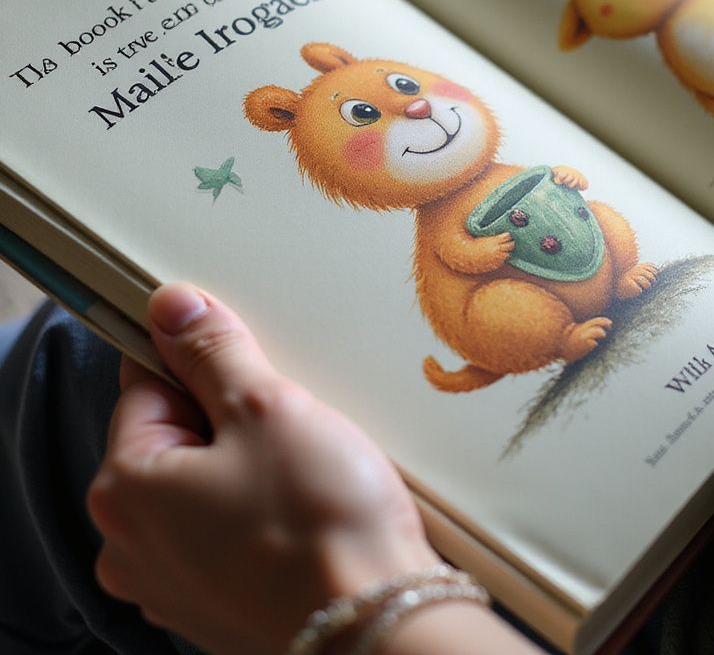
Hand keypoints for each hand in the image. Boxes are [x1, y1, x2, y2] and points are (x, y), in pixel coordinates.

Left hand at [88, 283, 436, 654]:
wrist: (375, 618)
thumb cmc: (317, 522)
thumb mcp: (265, 407)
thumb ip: (212, 351)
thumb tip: (173, 307)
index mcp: (125, 488)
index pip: (147, 384)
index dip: (202, 361)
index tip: (244, 357)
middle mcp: (133, 544)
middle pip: (177, 436)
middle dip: (232, 415)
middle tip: (288, 419)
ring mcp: (174, 582)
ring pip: (207, 483)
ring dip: (250, 461)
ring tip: (305, 464)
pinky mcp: (217, 603)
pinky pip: (228, 528)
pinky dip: (261, 508)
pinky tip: (304, 504)